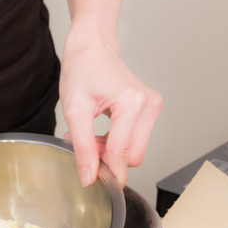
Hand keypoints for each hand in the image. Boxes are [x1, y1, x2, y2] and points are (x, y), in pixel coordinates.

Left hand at [59, 31, 161, 187]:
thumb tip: (89, 178)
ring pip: (134, 151)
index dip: (105, 171)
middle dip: (107, 159)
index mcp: (132, 103)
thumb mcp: (74, 111)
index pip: (122, 153)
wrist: (91, 48)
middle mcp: (148, 104)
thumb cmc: (82, 70)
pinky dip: (116, 143)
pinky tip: (99, 132)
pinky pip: (135, 140)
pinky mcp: (150, 109)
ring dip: (110, 151)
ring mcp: (152, 106)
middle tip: (82, 145)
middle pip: (132, 156)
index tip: (89, 180)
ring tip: (88, 135)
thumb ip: (82, 147)